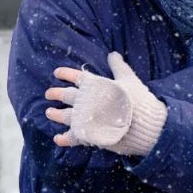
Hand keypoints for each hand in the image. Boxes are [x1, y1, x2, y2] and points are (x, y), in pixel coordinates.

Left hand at [44, 52, 166, 155]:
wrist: (144, 125)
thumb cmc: (138, 100)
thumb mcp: (129, 79)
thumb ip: (119, 67)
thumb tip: (113, 54)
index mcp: (96, 86)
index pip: (77, 76)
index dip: (66, 73)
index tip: (56, 72)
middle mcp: (87, 101)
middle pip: (67, 95)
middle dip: (56, 93)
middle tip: (48, 93)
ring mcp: (86, 119)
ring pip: (65, 116)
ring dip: (56, 114)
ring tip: (49, 112)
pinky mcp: (90, 135)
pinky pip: (73, 138)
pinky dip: (65, 139)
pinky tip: (58, 138)